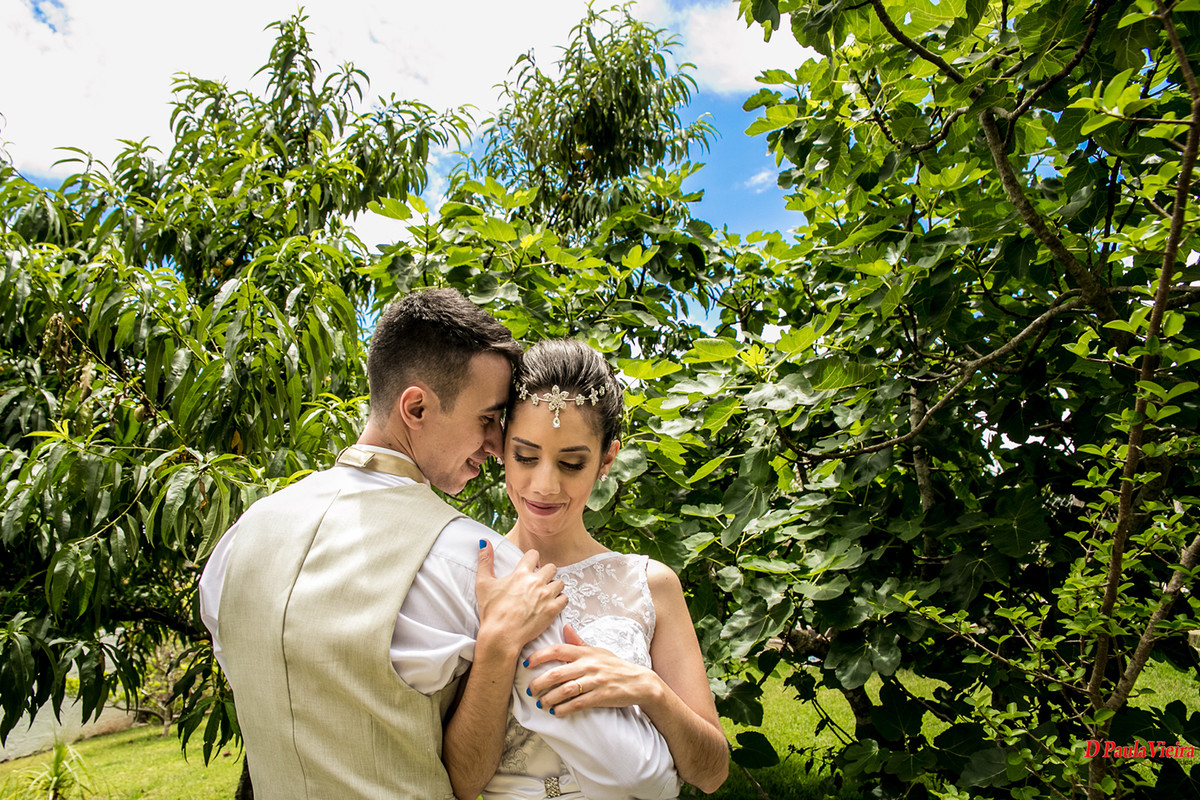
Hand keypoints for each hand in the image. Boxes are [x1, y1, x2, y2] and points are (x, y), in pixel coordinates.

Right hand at [475, 542, 565, 655]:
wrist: (501, 635)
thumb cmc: (491, 611)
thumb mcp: (483, 583)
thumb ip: (485, 561)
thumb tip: (484, 542)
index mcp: (521, 573)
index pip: (534, 555)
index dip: (532, 559)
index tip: (530, 566)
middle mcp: (536, 582)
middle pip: (551, 567)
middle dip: (546, 573)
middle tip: (539, 582)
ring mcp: (546, 596)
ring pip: (560, 583)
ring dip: (554, 586)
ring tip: (546, 594)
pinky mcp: (553, 610)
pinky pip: (565, 599)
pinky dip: (560, 601)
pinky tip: (552, 604)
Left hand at [525, 624, 663, 715]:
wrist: (638, 682)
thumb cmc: (614, 666)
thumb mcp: (597, 651)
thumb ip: (578, 642)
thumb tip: (564, 627)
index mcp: (585, 653)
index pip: (557, 649)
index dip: (539, 656)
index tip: (526, 663)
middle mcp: (588, 665)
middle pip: (557, 673)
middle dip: (539, 683)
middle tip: (529, 690)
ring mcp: (595, 681)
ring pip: (565, 690)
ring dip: (549, 698)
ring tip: (540, 703)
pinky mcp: (601, 697)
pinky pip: (578, 704)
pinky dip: (564, 709)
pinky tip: (556, 712)